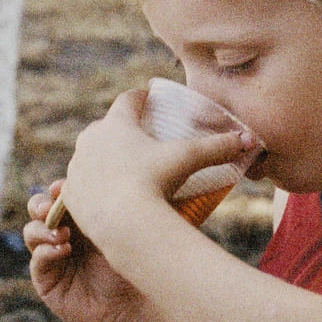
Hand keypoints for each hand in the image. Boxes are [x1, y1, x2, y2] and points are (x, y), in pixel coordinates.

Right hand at [23, 184, 142, 321]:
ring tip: (63, 234)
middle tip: (51, 206)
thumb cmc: (143, 266)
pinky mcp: (48, 281)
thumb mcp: (138, 228)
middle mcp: (66, 235)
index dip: (60, 189)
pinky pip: (37, 260)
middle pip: (39, 209)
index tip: (64, 186)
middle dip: (41, 203)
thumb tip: (133, 169)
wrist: (141, 308)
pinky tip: (63, 251)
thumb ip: (131, 202)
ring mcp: (54, 257)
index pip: (62, 195)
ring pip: (32, 232)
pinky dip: (44, 252)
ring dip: (42, 228)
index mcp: (85, 217)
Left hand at [59, 88, 251, 243]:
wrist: (123, 223)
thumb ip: (219, 147)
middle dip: (119, 130)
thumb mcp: (189, 160)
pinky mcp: (70, 195)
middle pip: (105, 127)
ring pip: (89, 156)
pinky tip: (102, 194)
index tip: (147, 99)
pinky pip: (80, 186)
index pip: (127, 100)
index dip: (139, 98)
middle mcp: (91, 140)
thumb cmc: (156, 183)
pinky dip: (92, 187)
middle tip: (137, 138)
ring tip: (120, 169)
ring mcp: (77, 168)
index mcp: (117, 124)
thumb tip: (251, 138)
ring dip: (102, 158)